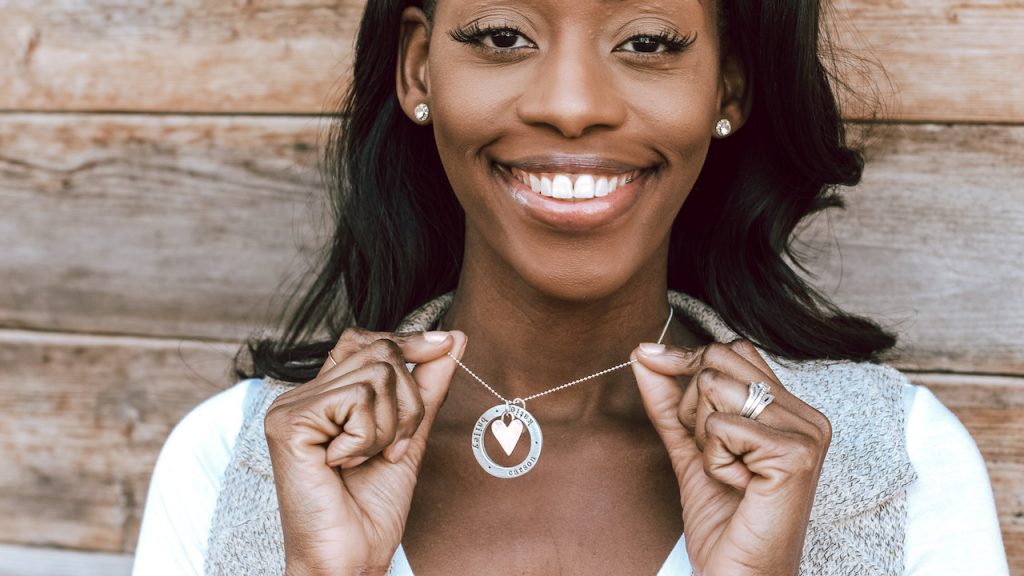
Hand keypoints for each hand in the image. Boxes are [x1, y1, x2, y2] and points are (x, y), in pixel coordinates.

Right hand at [264, 326, 467, 575]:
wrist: (353, 556)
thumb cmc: (373, 507)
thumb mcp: (411, 435)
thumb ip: (427, 386)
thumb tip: (454, 339)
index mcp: (327, 395)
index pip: (367, 340)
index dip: (406, 340)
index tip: (445, 344)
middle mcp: (304, 395)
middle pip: (380, 353)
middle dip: (407, 403)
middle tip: (393, 448)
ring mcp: (291, 407)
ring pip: (375, 377)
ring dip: (388, 428)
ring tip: (367, 460)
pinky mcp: (288, 422)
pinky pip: (356, 401)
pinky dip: (367, 439)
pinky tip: (344, 464)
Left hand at [630, 339, 831, 575]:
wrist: (738, 574)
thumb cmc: (722, 521)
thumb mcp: (689, 448)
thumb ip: (669, 401)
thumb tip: (643, 354)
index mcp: (790, 410)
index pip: (733, 351)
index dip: (688, 360)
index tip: (651, 361)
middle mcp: (806, 416)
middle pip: (719, 362)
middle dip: (693, 408)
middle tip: (713, 455)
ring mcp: (806, 433)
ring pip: (715, 388)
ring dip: (704, 438)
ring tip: (730, 474)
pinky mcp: (795, 454)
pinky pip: (721, 427)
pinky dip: (714, 461)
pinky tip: (739, 486)